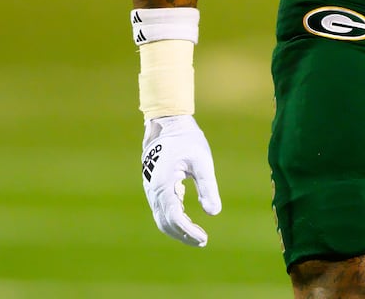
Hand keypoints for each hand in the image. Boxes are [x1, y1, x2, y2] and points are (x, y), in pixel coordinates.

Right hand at [141, 114, 221, 246]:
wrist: (167, 123)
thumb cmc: (186, 139)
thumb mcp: (201, 160)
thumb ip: (207, 186)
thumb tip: (213, 213)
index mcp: (163, 183)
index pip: (173, 217)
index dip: (188, 231)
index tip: (204, 239)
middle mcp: (153, 190)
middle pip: (165, 222)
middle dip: (183, 235)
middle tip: (203, 241)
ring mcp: (151, 189)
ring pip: (161, 218)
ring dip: (178, 230)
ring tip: (198, 236)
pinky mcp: (154, 187)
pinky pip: (161, 209)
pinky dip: (174, 219)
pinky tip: (188, 221)